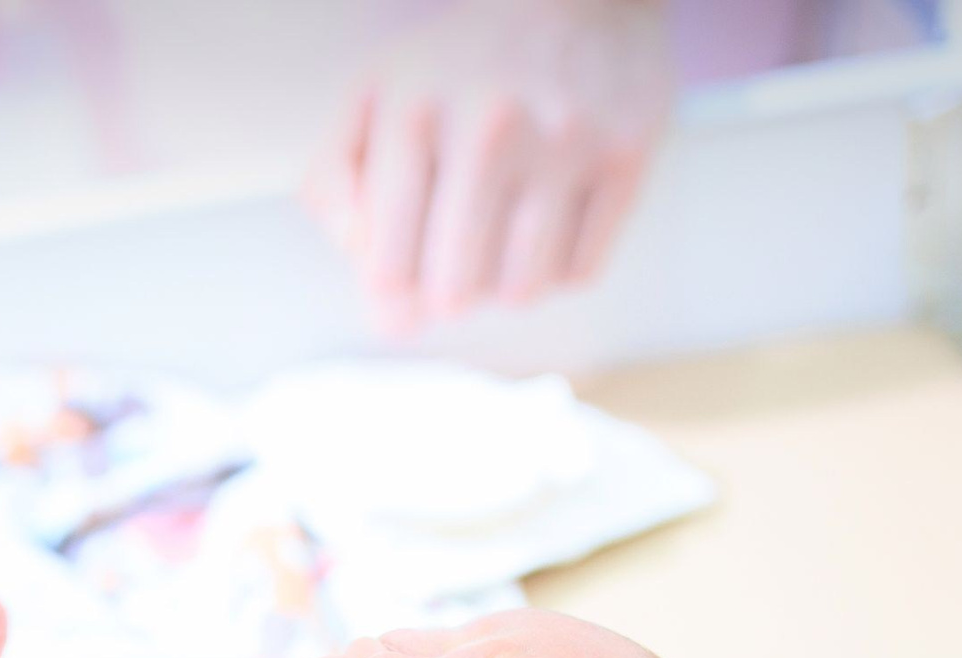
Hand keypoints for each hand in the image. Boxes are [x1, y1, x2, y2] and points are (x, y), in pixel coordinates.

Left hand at [305, 0, 674, 329]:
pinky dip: (558, 269)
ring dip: (504, 286)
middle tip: (454, 264)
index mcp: (413, 113)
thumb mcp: (372, 96)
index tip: (402, 280)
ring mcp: (564, 143)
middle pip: (455, 289)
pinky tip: (547, 230)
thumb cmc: (460, 59)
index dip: (392, 291)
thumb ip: (336, 184)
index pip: (390, 266)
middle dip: (447, 292)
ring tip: (501, 243)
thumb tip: (368, 282)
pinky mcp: (625, 156)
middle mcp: (490, 128)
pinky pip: (581, 270)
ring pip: (521, 290)